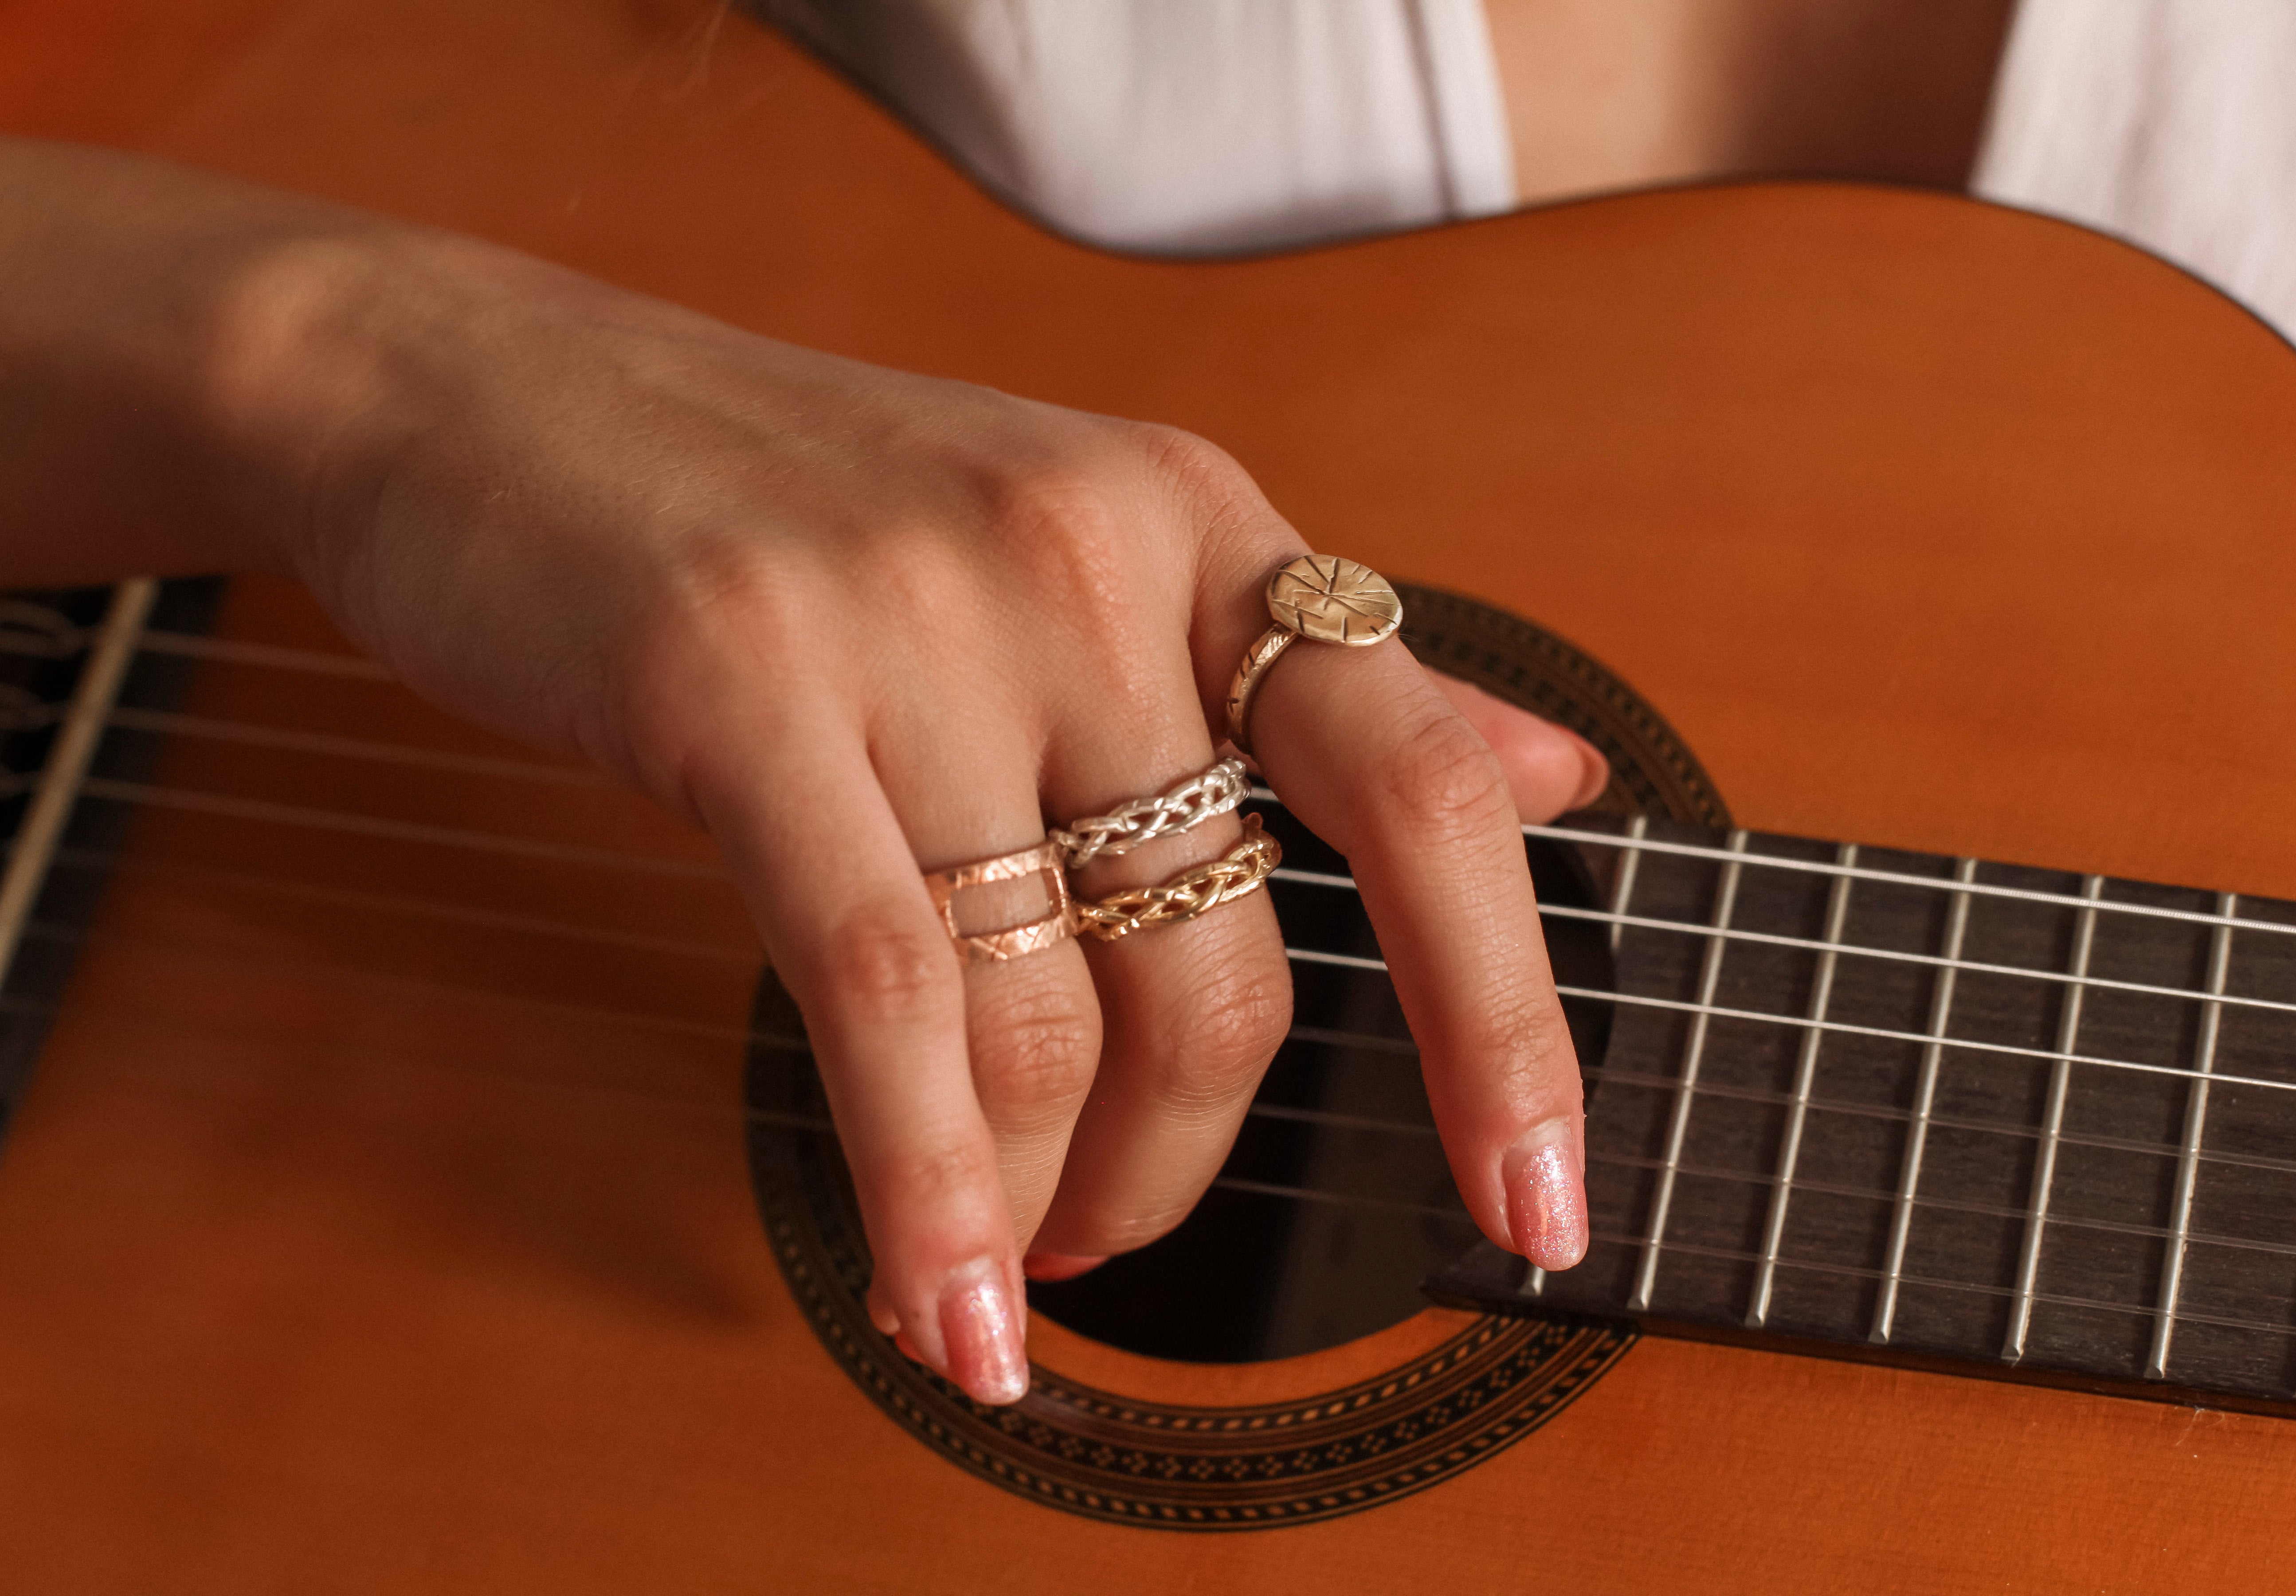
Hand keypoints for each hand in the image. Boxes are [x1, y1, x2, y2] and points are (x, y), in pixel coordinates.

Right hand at [3, 144, 1604, 1404]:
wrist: (494, 388)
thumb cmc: (797, 504)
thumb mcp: (1092, 549)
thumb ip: (1324, 680)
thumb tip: (1561, 771)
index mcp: (1196, 523)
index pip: (1427, 784)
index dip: (1506, 1014)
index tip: (1535, 1202)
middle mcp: (1086, 553)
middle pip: (1220, 959)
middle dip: (1180, 1161)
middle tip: (1113, 1240)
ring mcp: (911, 613)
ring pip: (1052, 1008)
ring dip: (1042, 1195)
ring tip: (998, 1267)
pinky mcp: (738, 679)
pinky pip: (888, 996)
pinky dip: (925, 1187)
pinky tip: (935, 1303)